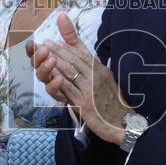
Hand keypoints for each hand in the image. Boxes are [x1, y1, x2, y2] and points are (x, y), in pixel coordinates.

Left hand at [32, 13, 128, 144]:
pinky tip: (49, 73)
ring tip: (44, 55)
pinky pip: (68, 88)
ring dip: (54, 61)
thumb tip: (85, 61)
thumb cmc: (112, 104)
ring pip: (70, 71)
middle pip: (74, 59)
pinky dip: (57, 79)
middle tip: (44, 43)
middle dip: (58, 50)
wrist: (122, 123)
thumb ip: (95, 70)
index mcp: (101, 70)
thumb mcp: (106, 82)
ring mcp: (90, 89)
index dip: (68, 46)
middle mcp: (96, 76)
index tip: (55, 41)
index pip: (83, 54)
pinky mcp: (84, 102)